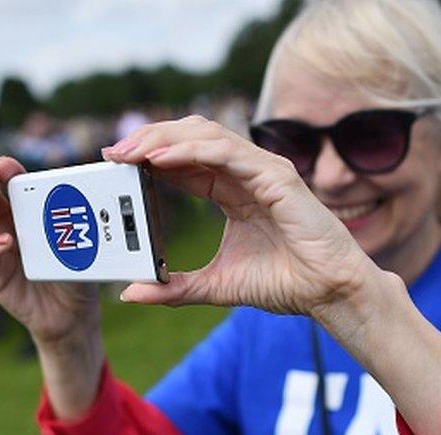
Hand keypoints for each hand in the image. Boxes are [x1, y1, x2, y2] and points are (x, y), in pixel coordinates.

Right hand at [0, 157, 99, 345]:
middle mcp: (7, 228)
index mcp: (27, 214)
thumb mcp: (82, 242)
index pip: (11, 188)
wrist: (72, 313)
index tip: (5, 163)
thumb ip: (79, 221)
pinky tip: (3, 242)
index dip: (6, 174)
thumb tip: (92, 191)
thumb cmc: (76, 273)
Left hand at [105, 116, 380, 318]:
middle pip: (190, 137)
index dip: (147, 157)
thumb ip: (175, 287)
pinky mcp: (276, 177)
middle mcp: (245, 174)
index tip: (112, 164)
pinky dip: (191, 151)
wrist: (328, 294)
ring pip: (205, 135)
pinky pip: (227, 153)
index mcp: (232, 191)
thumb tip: (131, 293)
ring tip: (130, 152)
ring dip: (163, 139)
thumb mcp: (216, 286)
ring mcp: (262, 170)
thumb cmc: (286, 283)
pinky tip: (161, 160)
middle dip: (148, 139)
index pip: (183, 160)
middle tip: (112, 153)